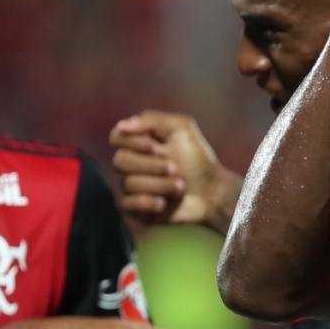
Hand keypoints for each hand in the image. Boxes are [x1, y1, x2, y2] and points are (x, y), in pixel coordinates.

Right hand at [110, 112, 241, 233]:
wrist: (212, 191)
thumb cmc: (197, 159)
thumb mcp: (181, 129)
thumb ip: (151, 120)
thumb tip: (122, 125)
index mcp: (138, 143)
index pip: (117, 138)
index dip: (133, 143)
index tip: (157, 147)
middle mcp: (132, 164)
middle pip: (120, 161)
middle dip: (151, 165)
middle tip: (174, 168)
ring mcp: (132, 187)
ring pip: (128, 184)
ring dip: (159, 184)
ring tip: (180, 186)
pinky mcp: (136, 208)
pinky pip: (126, 205)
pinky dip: (146, 202)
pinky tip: (163, 203)